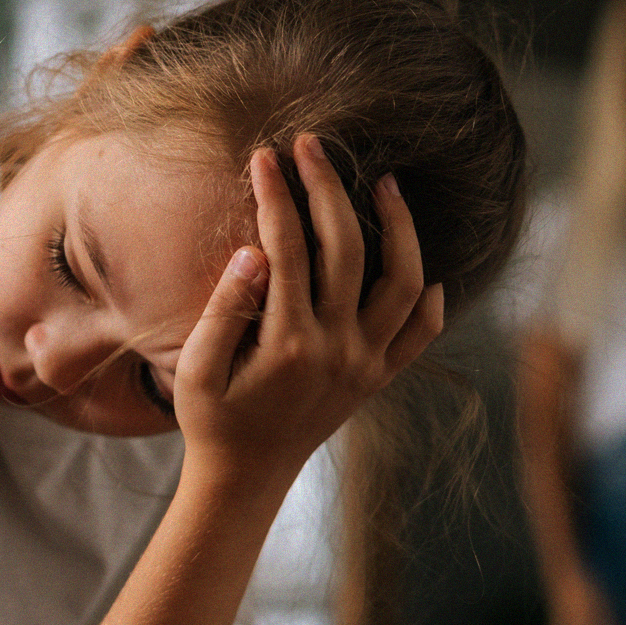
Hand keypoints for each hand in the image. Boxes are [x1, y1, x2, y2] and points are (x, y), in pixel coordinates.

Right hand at [174, 133, 443, 481]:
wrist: (247, 478)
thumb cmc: (213, 419)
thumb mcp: (196, 371)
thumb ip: (223, 310)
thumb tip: (253, 251)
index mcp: (287, 345)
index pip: (288, 249)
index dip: (276, 196)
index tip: (265, 156)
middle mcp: (337, 351)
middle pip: (347, 250)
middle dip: (328, 188)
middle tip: (313, 145)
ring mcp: (365, 364)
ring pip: (402, 284)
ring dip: (399, 228)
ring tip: (386, 183)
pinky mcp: (379, 377)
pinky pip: (420, 335)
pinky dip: (429, 299)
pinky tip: (422, 267)